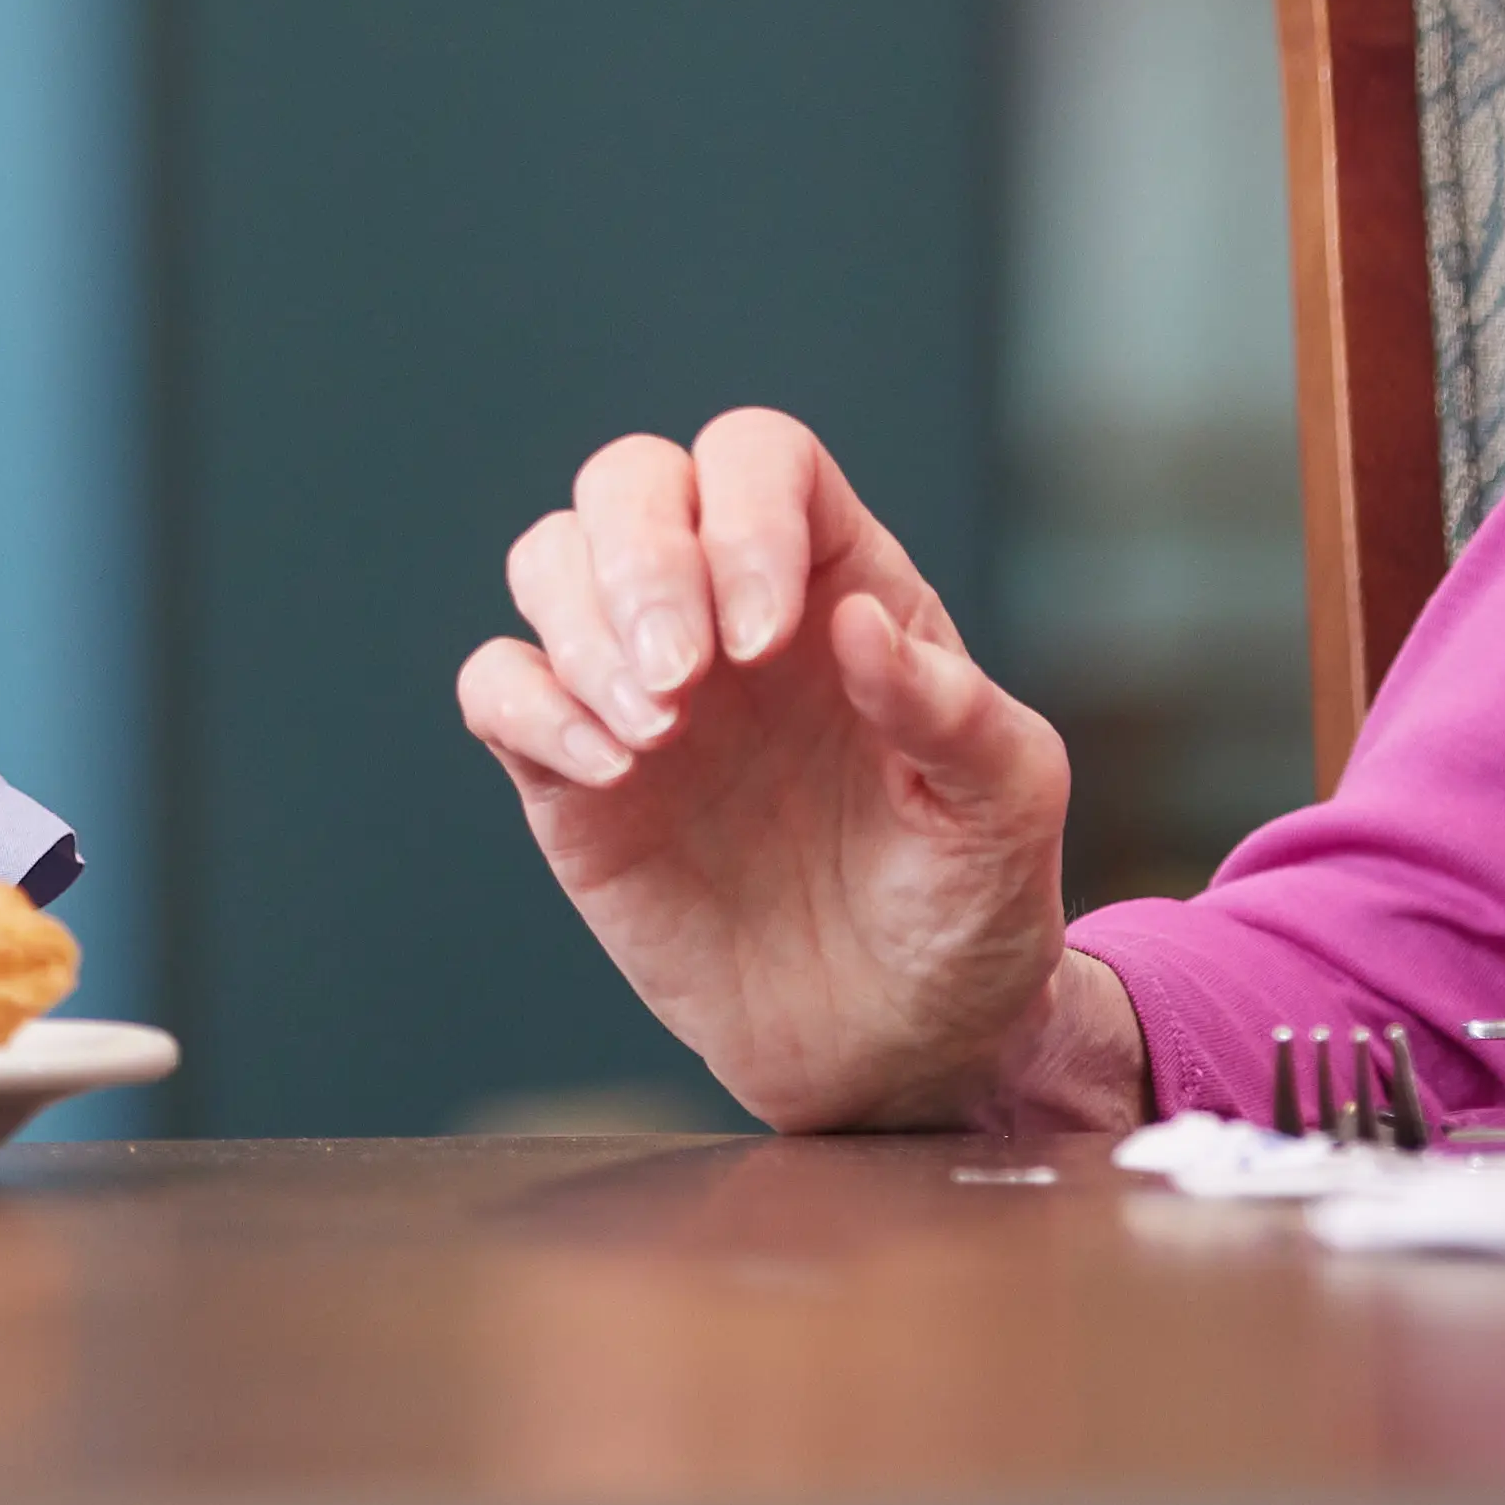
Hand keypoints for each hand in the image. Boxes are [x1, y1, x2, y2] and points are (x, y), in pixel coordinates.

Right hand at [452, 411, 1089, 1131]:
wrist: (898, 1044)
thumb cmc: (967, 906)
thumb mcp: (1006, 808)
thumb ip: (954, 709)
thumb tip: (858, 622)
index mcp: (837, 580)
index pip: (760, 459)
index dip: (746, 517)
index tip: (769, 640)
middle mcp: (726, 609)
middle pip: (633, 481)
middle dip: (641, 560)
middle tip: (686, 685)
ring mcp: (643, 686)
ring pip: (551, 558)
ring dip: (584, 630)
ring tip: (654, 737)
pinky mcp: (572, 775)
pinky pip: (499, 686)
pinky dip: (528, 705)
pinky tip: (609, 770)